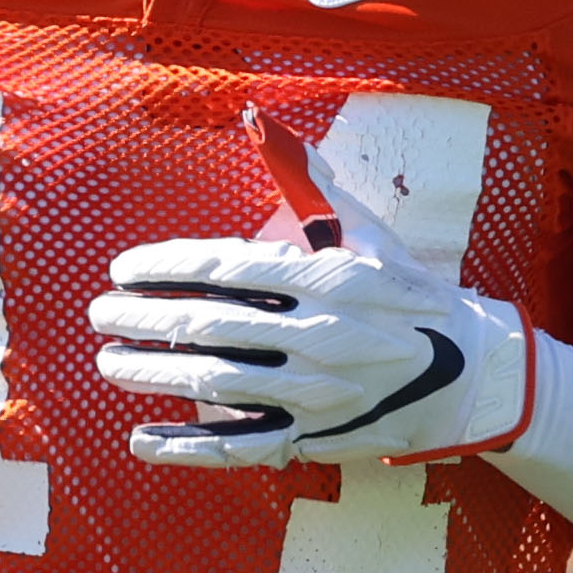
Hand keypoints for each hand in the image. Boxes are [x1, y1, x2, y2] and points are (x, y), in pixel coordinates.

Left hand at [87, 126, 535, 469]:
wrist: (472, 376)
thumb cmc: (412, 297)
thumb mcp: (372, 234)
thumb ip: (313, 183)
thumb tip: (261, 124)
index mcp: (327, 278)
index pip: (224, 269)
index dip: (163, 268)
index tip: (122, 269)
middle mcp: (318, 335)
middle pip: (206, 326)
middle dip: (142, 320)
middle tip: (99, 315)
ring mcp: (314, 392)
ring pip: (214, 383)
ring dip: (152, 374)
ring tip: (111, 364)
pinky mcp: (315, 436)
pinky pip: (239, 447)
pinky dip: (188, 449)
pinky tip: (142, 440)